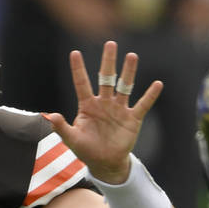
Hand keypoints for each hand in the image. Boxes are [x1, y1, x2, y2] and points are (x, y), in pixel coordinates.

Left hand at [42, 41, 161, 182]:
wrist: (105, 163)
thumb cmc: (86, 149)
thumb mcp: (72, 139)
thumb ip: (61, 127)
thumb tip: (51, 116)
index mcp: (87, 105)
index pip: (82, 83)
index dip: (78, 69)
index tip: (75, 53)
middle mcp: (104, 102)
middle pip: (106, 78)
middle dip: (108, 62)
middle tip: (111, 44)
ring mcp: (119, 109)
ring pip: (124, 86)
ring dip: (128, 72)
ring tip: (132, 56)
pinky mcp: (133, 118)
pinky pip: (142, 104)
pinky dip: (150, 95)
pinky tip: (157, 84)